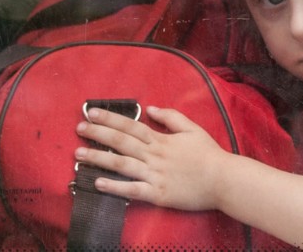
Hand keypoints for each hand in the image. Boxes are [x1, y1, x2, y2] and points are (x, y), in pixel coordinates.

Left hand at [74, 105, 227, 210]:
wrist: (224, 180)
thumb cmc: (210, 154)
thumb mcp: (193, 129)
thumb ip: (171, 117)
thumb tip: (150, 108)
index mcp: (162, 140)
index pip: (131, 126)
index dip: (110, 118)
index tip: (92, 112)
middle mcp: (154, 156)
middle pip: (121, 142)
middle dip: (98, 134)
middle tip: (79, 128)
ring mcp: (154, 175)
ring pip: (121, 164)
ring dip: (98, 158)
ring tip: (78, 155)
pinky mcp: (157, 194)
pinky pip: (132, 189)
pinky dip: (114, 186)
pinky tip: (97, 182)